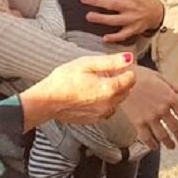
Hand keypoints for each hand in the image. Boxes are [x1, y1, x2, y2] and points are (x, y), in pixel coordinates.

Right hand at [20, 53, 135, 130]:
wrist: (46, 101)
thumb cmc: (63, 80)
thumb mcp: (86, 64)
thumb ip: (110, 61)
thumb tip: (129, 57)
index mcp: (109, 89)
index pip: (130, 79)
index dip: (127, 70)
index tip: (120, 65)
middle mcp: (109, 104)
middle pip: (126, 91)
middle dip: (122, 81)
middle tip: (109, 71)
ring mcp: (101, 114)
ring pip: (117, 102)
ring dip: (114, 92)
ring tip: (99, 82)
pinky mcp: (93, 120)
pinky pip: (106, 110)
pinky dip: (105, 102)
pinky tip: (93, 95)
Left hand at [80, 0, 165, 43]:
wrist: (158, 13)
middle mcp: (129, 6)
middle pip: (110, 3)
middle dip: (96, 1)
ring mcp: (131, 19)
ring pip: (114, 20)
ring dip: (101, 19)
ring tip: (88, 16)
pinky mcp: (133, 29)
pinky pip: (123, 34)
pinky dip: (115, 37)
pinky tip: (104, 38)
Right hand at [117, 65, 177, 149]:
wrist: (120, 78)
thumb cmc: (139, 75)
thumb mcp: (159, 76)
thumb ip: (172, 85)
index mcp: (170, 97)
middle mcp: (162, 109)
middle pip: (175, 128)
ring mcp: (150, 117)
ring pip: (163, 136)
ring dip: (169, 143)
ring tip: (171, 146)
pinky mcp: (137, 122)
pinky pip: (147, 137)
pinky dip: (152, 144)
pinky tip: (155, 146)